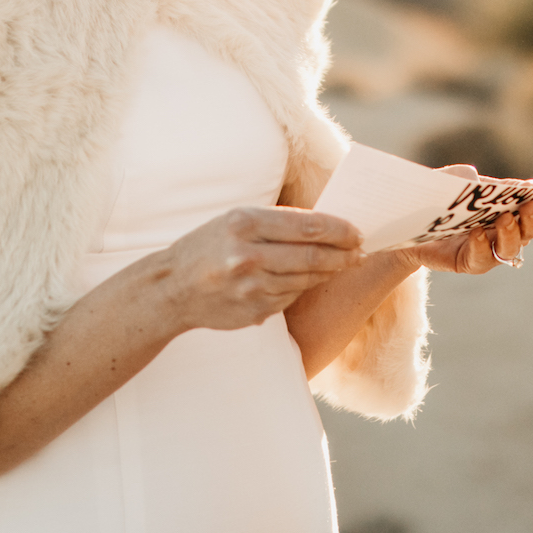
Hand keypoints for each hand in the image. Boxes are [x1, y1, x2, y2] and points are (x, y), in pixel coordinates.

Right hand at [153, 206, 363, 331]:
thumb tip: (326, 226)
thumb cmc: (208, 246)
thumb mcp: (234, 221)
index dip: (339, 230)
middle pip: (313, 255)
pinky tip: (311, 279)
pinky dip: (305, 286)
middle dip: (344, 253)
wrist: (172, 288)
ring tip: (344, 264)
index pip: (307, 226)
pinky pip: (292, 296)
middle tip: (360, 252)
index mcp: (244, 224)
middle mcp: (248, 255)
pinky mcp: (256, 311)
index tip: (357, 232)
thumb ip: (276, 222)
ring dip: (330, 271)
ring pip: (306, 278)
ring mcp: (252, 287)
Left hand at [405, 179, 532, 275]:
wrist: (408, 223)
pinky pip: (482, 259)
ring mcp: (487, 248)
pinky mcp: (469, 262)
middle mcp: (501, 230)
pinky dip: (482, 246)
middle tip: (529, 206)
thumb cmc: (434, 198)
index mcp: (504, 207)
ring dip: (511, 234)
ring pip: (510, 249)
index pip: (528, 205)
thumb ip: (462, 175)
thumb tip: (477, 179)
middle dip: (532, 218)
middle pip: (528, 231)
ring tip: (504, 220)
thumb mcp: (447, 181)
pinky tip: (477, 233)